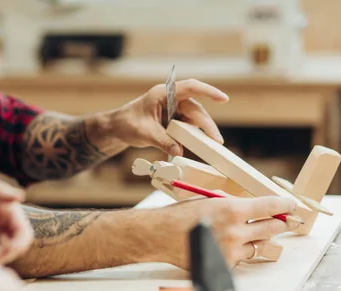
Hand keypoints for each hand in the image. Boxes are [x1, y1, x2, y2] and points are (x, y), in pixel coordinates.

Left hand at [114, 78, 228, 156]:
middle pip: (195, 109)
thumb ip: (162, 141)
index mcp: (163, 94)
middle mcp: (171, 99)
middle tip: (216, 141)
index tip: (224, 99)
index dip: (208, 91)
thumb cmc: (127, 123)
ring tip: (211, 145)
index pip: (190, 87)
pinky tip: (198, 146)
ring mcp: (173, 110)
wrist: (116, 129)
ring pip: (194, 119)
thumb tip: (179, 152)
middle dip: (207, 125)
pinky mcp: (173, 121)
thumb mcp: (144, 133)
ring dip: (202, 132)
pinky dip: (192, 137)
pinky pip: (187, 127)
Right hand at [138, 196, 301, 268]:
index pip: (270, 206)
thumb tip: (252, 206)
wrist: (160, 235)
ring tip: (252, 232)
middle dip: (280, 222)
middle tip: (284, 219)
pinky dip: (240, 251)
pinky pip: (242, 257)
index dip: (285, 205)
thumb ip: (232, 203)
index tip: (292, 205)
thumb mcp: (209, 200)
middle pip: (272, 227)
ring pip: (260, 244)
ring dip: (259, 238)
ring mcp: (231, 250)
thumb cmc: (181, 214)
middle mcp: (235, 231)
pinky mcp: (226, 264)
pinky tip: (227, 244)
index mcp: (232, 209)